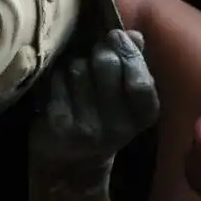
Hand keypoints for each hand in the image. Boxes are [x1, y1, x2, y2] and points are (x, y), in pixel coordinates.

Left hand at [29, 29, 159, 176]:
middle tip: (95, 54)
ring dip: (76, 65)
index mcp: (143, 117)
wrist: (72, 164)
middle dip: (99, 51)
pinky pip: (58, 79)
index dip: (128, 52)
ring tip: (78, 78)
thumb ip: (135, 65)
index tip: (117, 36)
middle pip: (106, 64)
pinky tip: (61, 88)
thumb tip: (135, 35)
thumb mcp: (127, 99)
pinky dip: (58, 76)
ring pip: (79, 68)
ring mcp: (87, 127)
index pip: (140, 80)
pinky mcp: (58, 125)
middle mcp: (117, 127)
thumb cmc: (104, 120)